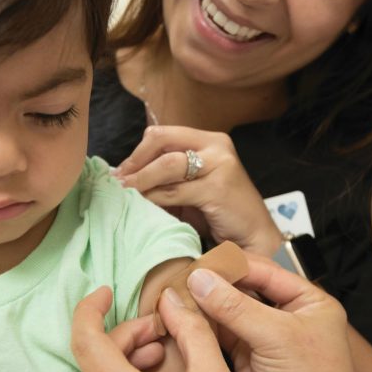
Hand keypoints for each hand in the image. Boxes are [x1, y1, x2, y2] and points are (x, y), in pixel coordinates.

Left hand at [113, 125, 283, 255]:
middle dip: (135, 163)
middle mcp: (217, 145)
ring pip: (166, 165)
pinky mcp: (218, 187)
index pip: (163, 134)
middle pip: (161, 142)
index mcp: (209, 140)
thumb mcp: (191, 188)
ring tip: (125, 194)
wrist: (253, 237)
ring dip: (140, 181)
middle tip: (118, 182)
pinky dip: (154, 198)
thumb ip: (167, 178)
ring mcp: (220, 164)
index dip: (137, 152)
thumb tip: (125, 177)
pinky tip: (143, 206)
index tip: (121, 172)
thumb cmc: (220, 214)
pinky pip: (174, 191)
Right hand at [185, 256, 371, 371]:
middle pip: (240, 289)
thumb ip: (236, 307)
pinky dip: (199, 329)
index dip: (229, 266)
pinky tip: (178, 321)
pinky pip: (217, 336)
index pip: (261, 270)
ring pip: (225, 312)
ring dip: (201, 307)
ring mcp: (262, 338)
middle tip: (178, 280)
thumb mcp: (277, 338)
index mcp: (306, 300)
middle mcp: (284, 315)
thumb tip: (200, 279)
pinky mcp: (244, 360)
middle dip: (211, 286)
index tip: (196, 264)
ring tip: (172, 298)